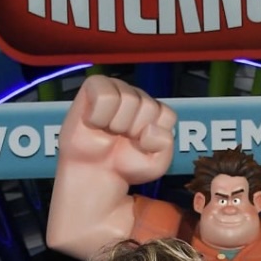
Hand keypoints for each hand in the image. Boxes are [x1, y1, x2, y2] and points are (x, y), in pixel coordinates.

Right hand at [58, 75, 175, 186]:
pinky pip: (105, 95)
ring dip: (116, 123)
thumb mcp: (155, 164)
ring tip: (109, 131)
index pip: (166, 115)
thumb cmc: (123, 164)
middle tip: (121, 139)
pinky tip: (95, 122)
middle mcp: (138, 97)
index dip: (153, 136)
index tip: (140, 145)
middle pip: (147, 106)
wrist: (94, 173)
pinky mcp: (95, 87)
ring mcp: (117, 90)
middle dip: (133, 131)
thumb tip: (150, 128)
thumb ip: (164, 144)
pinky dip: (99, 114)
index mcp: (155, 112)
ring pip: (128, 99)